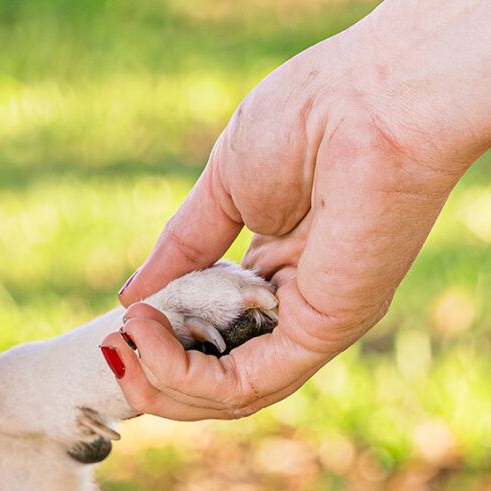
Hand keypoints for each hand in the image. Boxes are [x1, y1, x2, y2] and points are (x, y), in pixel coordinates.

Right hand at [100, 0, 490, 419]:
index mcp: (280, 270)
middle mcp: (300, 307)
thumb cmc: (315, 114)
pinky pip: (241, 384)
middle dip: (154, 379)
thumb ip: (182, 248)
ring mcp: (314, 324)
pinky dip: (182, 373)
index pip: (216, 337)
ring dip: (159, 383)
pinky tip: (144, 334)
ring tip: (122, 344)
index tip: (123, 323)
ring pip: (226, 397)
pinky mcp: (322, 333)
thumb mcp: (225, 186)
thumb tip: (131, 300)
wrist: (378, 93)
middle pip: (218, 381)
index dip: (162, 343)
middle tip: (112, 350)